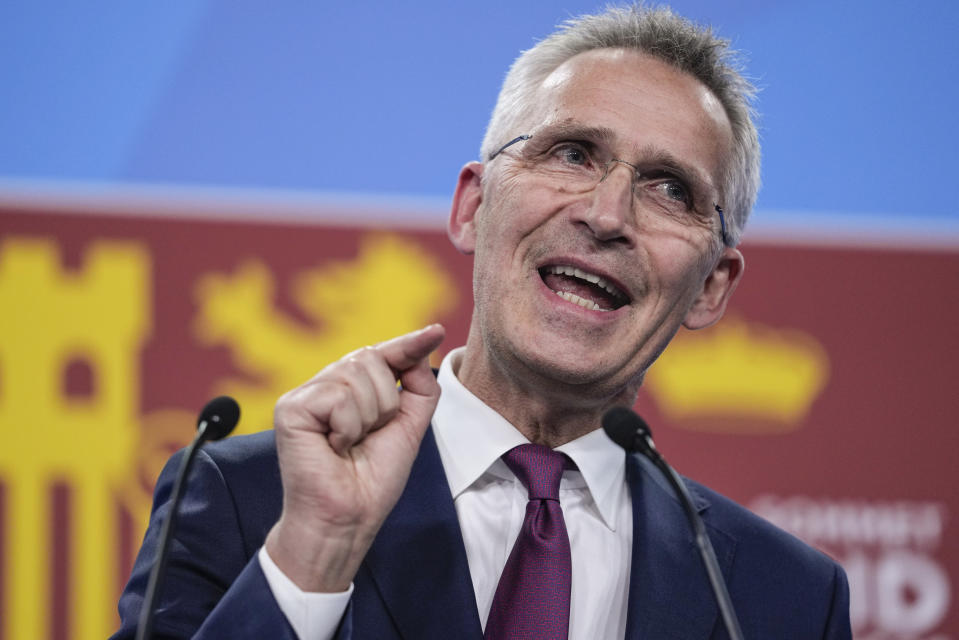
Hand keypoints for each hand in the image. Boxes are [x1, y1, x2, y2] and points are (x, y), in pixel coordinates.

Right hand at [265, 323, 445, 591]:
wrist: (349, 518)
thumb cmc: (373, 479)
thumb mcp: (408, 426)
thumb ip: (419, 386)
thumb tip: (423, 344)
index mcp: (348, 389)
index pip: (380, 354)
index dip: (408, 343)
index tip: (436, 332)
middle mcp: (324, 386)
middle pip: (370, 358)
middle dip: (386, 402)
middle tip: (368, 437)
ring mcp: (304, 395)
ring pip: (356, 374)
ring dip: (368, 417)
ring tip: (350, 445)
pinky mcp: (290, 408)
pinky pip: (339, 396)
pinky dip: (348, 427)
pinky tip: (334, 448)